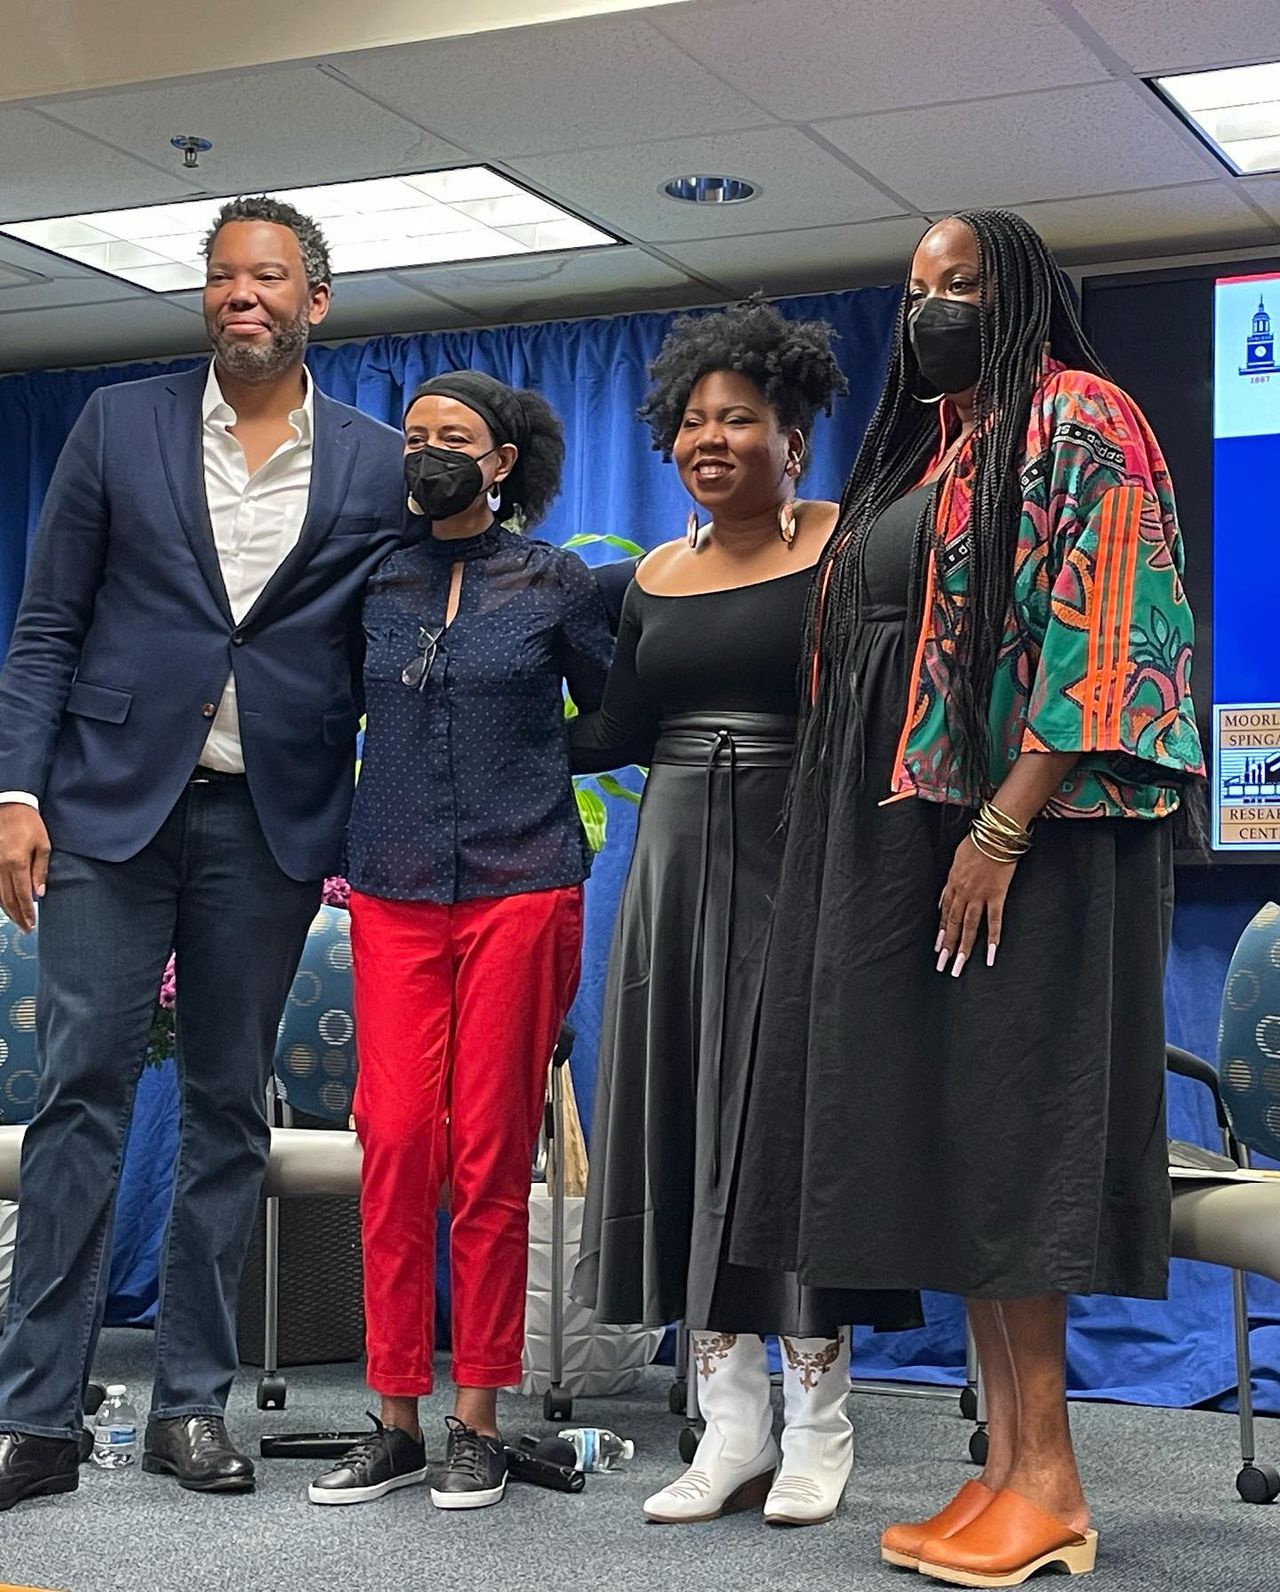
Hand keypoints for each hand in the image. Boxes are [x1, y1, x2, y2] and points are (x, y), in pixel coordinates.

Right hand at [0, 804, 50, 932]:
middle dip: (17, 916)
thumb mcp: (43, 845)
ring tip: (16, 921)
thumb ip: (40, 871)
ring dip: (7, 910)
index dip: (27, 912)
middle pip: (7, 898)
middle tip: (25, 929)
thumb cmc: (29, 824)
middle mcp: (0, 866)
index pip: (22, 895)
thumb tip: (39, 894)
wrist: (9, 806)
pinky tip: (5, 905)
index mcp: (17, 862)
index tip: (31, 924)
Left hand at [936, 833, 1015, 977]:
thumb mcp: (956, 860)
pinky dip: (992, 938)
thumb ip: (950, 881)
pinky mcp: (997, 895)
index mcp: (952, 883)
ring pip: (969, 926)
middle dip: (947, 946)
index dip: (941, 931)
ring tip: (959, 965)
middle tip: (942, 965)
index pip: (944, 913)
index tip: (938, 947)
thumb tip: (943, 899)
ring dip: (964, 947)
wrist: (995, 834)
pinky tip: (990, 954)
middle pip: (953, 923)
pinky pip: (994, 920)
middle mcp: (963, 893)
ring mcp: (979, 895)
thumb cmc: (977, 843)